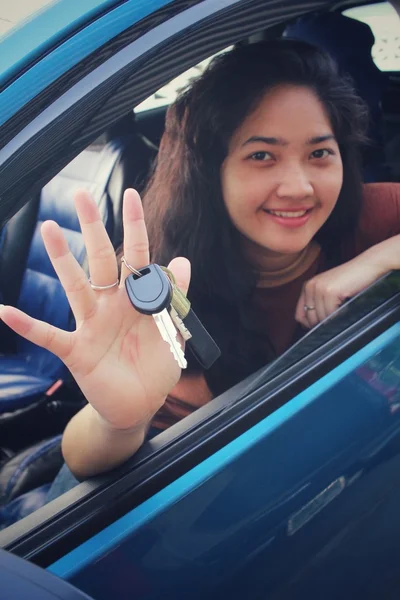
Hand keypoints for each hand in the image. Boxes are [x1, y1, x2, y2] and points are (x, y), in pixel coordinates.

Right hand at [0, 189, 190, 430]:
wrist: (141, 403)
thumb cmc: (155, 363)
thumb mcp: (172, 328)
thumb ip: (176, 297)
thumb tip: (182, 260)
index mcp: (136, 298)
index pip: (136, 255)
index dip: (135, 226)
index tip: (130, 194)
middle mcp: (111, 304)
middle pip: (102, 260)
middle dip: (94, 228)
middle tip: (82, 196)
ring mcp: (92, 325)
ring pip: (75, 286)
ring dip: (62, 260)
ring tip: (48, 229)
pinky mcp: (77, 351)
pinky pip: (49, 336)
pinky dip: (27, 325)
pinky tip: (5, 311)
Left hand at [295, 249, 390, 328]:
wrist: (367, 266)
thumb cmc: (351, 279)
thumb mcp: (328, 290)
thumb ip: (317, 304)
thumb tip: (310, 326)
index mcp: (307, 286)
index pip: (299, 315)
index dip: (309, 325)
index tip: (320, 327)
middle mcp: (310, 286)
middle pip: (310, 318)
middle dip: (322, 324)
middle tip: (335, 319)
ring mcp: (319, 288)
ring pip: (321, 318)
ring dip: (332, 320)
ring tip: (342, 311)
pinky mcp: (330, 292)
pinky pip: (331, 314)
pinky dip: (339, 316)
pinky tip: (346, 307)